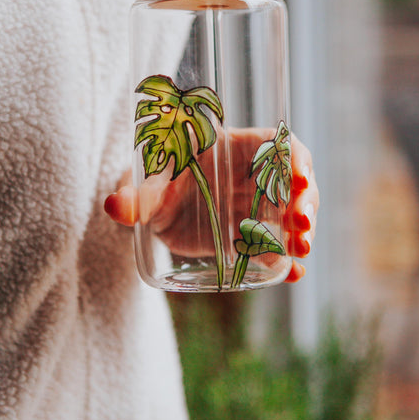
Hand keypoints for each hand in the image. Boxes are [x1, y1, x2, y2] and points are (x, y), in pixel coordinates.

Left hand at [104, 131, 317, 283]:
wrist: (152, 210)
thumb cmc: (153, 183)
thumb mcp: (144, 188)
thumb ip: (133, 197)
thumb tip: (113, 206)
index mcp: (233, 149)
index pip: (274, 144)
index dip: (293, 158)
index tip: (301, 178)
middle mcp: (251, 176)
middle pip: (291, 182)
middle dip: (305, 202)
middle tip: (302, 226)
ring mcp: (255, 206)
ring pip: (290, 215)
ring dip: (301, 232)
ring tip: (301, 252)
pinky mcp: (250, 236)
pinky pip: (275, 246)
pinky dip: (286, 261)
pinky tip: (293, 274)